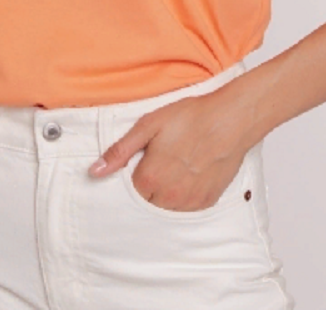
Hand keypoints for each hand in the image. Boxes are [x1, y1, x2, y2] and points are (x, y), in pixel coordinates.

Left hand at [88, 81, 256, 211]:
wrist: (230, 120)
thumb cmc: (191, 118)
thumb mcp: (148, 126)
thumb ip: (120, 151)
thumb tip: (95, 171)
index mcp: (150, 178)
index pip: (128, 190)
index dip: (134, 172)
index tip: (143, 158)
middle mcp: (169, 197)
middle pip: (147, 201)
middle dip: (148, 184)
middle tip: (161, 159)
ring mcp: (189, 202)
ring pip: (166, 207)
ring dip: (166, 192)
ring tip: (176, 164)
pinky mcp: (207, 201)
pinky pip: (187, 207)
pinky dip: (184, 195)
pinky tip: (190, 172)